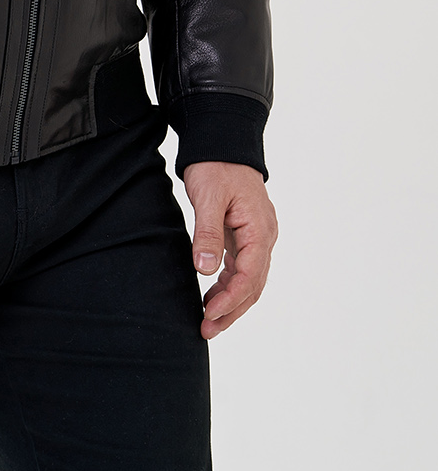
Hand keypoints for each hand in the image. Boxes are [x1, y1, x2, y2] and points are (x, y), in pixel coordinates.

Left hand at [182, 162, 277, 339]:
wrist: (222, 140)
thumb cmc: (215, 164)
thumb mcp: (208, 196)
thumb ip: (208, 233)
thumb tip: (206, 271)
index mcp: (259, 229)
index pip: (250, 276)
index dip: (230, 300)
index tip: (208, 315)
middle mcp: (264, 236)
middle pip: (253, 285)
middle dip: (231, 310)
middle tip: (206, 330)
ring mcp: (257, 236)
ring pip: (249, 280)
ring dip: (231, 302)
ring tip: (207, 321)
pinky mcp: (246, 234)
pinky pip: (242, 267)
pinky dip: (228, 285)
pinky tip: (211, 296)